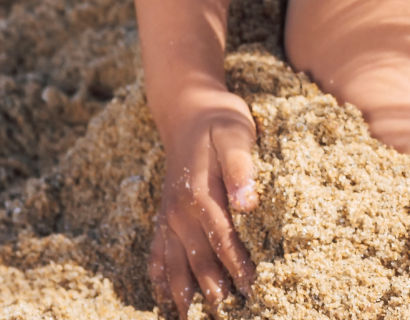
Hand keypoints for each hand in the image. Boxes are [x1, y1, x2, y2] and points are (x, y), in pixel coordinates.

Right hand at [149, 88, 259, 316]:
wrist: (188, 109)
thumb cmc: (219, 120)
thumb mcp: (235, 132)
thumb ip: (240, 166)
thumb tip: (247, 203)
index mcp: (200, 193)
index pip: (222, 239)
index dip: (237, 266)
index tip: (251, 288)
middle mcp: (180, 210)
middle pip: (196, 259)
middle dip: (211, 290)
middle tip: (225, 315)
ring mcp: (169, 214)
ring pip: (173, 262)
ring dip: (182, 292)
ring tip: (190, 317)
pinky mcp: (165, 214)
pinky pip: (157, 250)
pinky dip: (159, 275)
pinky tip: (161, 296)